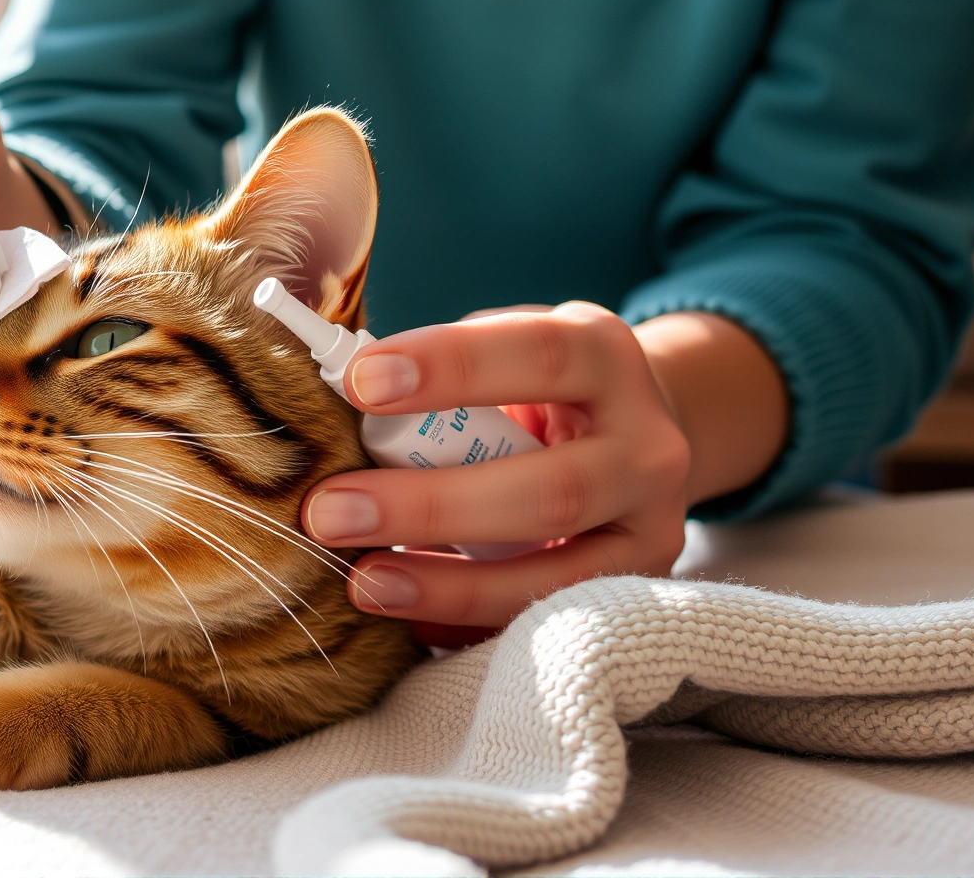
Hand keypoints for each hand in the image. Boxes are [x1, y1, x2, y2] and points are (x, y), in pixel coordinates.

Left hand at [302, 302, 784, 643]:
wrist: (632, 436)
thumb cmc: (535, 387)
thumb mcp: (506, 350)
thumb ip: (438, 370)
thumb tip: (322, 393)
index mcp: (604, 356)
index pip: (536, 355)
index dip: (450, 366)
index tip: (357, 382)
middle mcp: (647, 444)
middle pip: (549, 488)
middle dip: (430, 507)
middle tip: (327, 512)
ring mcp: (651, 526)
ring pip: (557, 571)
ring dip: (448, 583)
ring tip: (361, 581)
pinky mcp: (636, 588)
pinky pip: (546, 616)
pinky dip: (471, 621)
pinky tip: (408, 617)